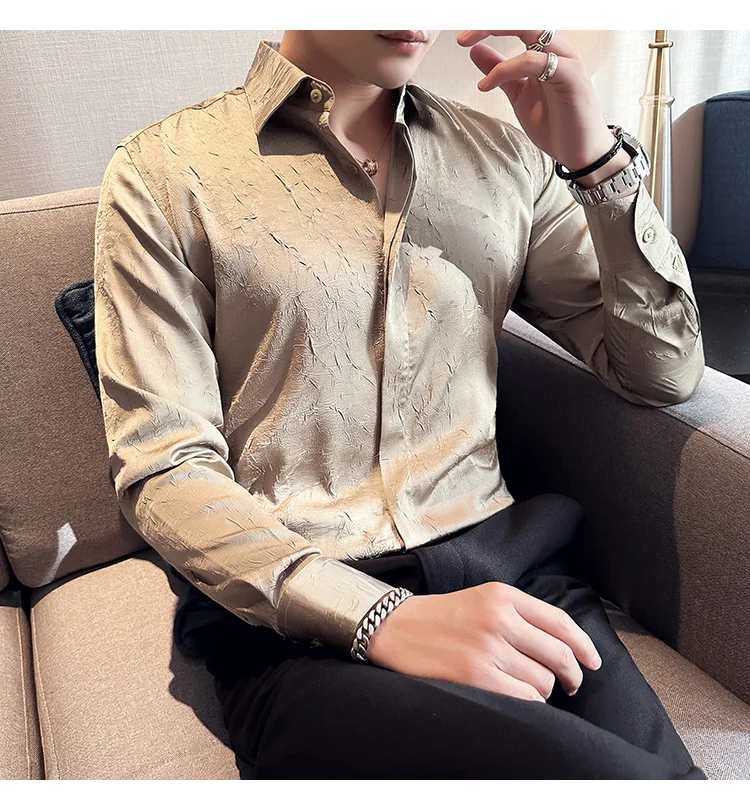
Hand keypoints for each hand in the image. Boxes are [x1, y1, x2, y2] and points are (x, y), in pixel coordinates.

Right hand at [366, 581, 601, 701]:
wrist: (395, 628)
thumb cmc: (441, 617)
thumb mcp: (482, 598)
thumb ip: (519, 614)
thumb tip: (563, 646)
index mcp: (503, 596)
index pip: (560, 622)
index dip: (584, 646)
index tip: (593, 661)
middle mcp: (499, 619)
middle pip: (559, 655)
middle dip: (572, 675)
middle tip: (572, 684)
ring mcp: (488, 649)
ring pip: (543, 681)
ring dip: (543, 691)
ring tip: (526, 688)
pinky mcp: (476, 676)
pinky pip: (524, 699)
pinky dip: (528, 704)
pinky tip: (517, 698)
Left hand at [456, 30, 619, 176]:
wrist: (580, 151)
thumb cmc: (557, 123)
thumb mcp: (518, 93)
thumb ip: (499, 70)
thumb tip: (476, 51)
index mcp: (546, 49)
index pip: (518, 23)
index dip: (490, 24)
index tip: (463, 37)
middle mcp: (558, 49)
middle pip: (524, 19)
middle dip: (490, 22)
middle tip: (463, 37)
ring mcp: (566, 60)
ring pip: (532, 29)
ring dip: (496, 31)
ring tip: (469, 47)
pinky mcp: (571, 76)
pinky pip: (535, 61)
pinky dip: (507, 69)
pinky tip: (488, 84)